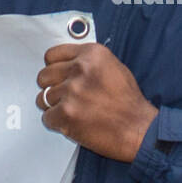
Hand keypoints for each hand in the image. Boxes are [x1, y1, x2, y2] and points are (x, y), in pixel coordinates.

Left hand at [35, 42, 156, 161]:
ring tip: (74, 112)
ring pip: (42, 98)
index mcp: (92, 54)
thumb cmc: (129, 103)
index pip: (52, 55)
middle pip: (44, 76)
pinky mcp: (66, 113)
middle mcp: (80, 69)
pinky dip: (56, 123)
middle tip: (66, 98)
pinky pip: (46, 117)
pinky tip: (73, 123)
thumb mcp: (113, 67)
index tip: (58, 77)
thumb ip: (87, 62)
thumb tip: (64, 65)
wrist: (139, 129)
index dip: (54, 68)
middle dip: (52, 88)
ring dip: (55, 107)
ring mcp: (72, 91)